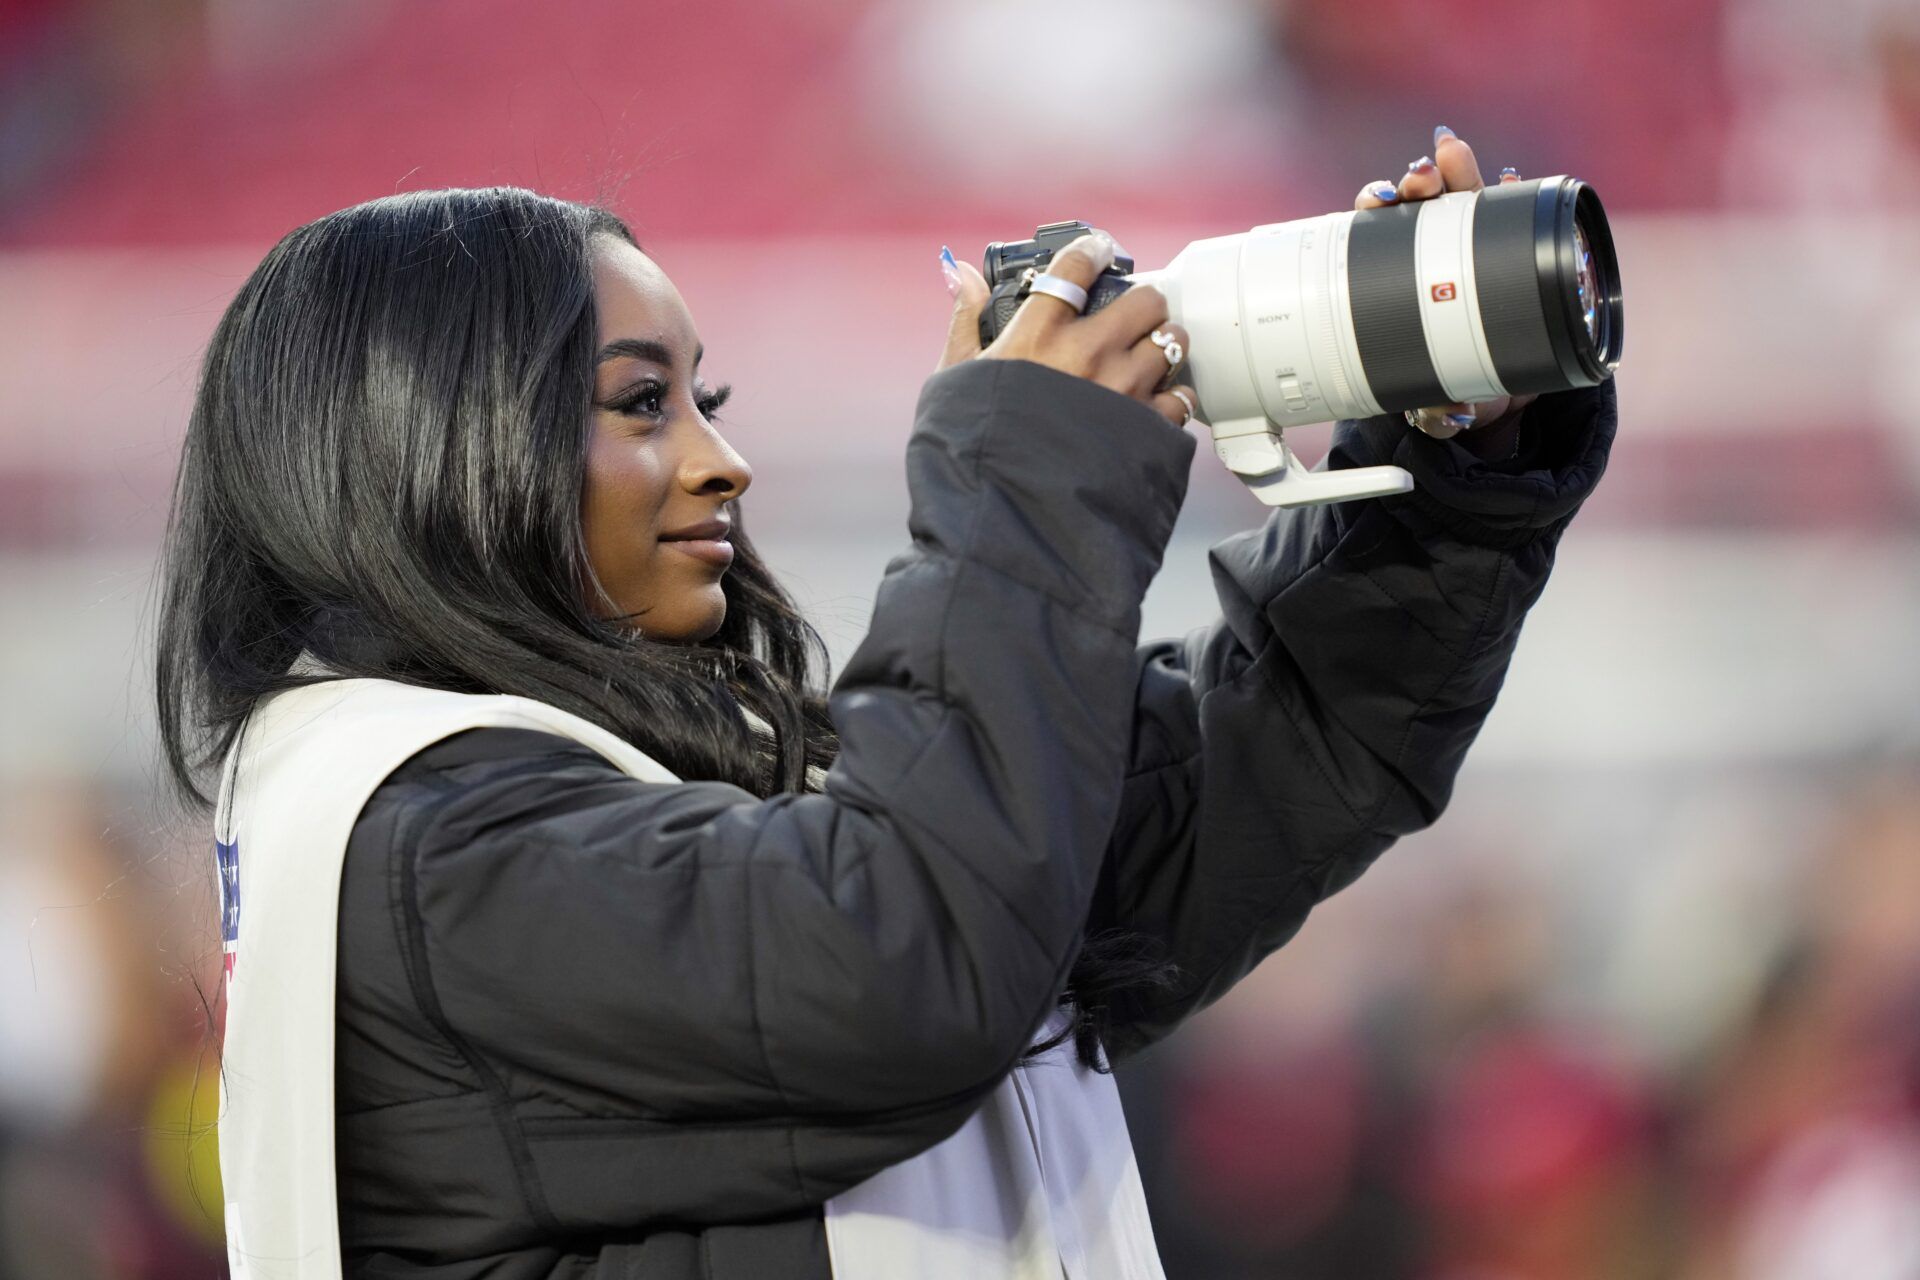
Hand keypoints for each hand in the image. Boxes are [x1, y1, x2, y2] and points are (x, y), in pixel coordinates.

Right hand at [936, 235, 1195, 427]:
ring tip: (1143, 363)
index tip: (1099, 252)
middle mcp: (1088, 354)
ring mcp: (1123, 391)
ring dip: (1162, 347)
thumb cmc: (974, 449)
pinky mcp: (1147, 429)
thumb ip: (966, 321)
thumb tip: (959, 274)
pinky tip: (1149, 405)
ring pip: (1172, 342)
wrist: (1007, 515)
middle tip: (1128, 319)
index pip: (1077, 266)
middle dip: (1140, 303)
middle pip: (1145, 298)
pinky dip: (1171, 398)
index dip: (1094, 249)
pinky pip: (1181, 397)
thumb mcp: (957, 379)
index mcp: (1038, 336)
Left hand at [1354, 126, 1538, 442]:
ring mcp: (1468, 243)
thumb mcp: (1434, 401)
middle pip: (1415, 202)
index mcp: (1391, 276)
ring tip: (1453, 154)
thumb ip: (1436, 409)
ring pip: (1458, 196)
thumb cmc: (1445, 384)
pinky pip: (1508, 214)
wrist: (1489, 389)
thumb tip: (1446, 415)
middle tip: (1421, 177)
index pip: (1375, 230)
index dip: (1372, 207)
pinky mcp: (1508, 247)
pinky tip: (1507, 179)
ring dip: (1457, 170)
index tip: (1376, 199)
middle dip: (1416, 181)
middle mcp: (1425, 252)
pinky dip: (1506, 193)